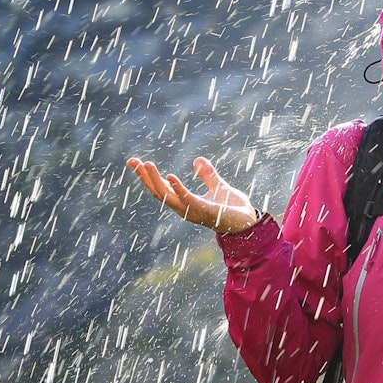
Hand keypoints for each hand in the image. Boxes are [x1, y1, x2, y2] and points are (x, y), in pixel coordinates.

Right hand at [126, 156, 259, 234]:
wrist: (250, 223)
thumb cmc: (233, 209)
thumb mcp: (218, 187)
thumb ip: (208, 175)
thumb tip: (198, 160)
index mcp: (185, 202)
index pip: (161, 189)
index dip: (147, 176)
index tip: (134, 162)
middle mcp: (185, 209)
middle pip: (158, 193)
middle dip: (144, 177)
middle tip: (132, 161)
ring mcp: (193, 211)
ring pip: (168, 197)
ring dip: (155, 181)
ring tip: (146, 164)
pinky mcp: (206, 211)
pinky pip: (188, 200)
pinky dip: (178, 189)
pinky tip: (170, 176)